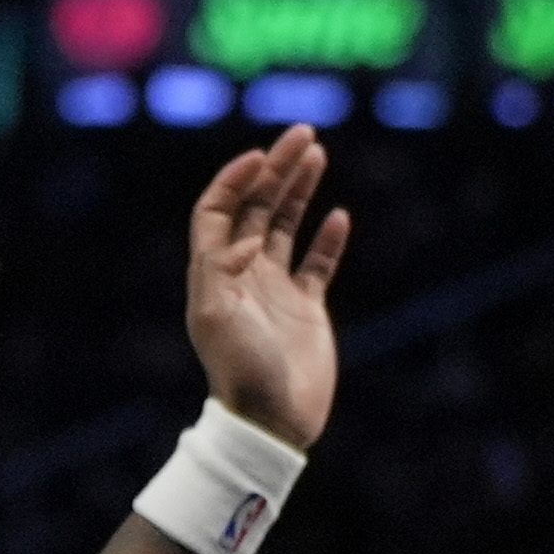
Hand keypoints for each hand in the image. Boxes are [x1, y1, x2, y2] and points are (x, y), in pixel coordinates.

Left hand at [185, 125, 350, 447]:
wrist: (271, 420)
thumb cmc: (239, 370)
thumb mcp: (215, 318)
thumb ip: (222, 270)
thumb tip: (248, 235)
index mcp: (214, 272)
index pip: (218, 211)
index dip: (235, 180)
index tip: (259, 157)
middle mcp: (243, 274)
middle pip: (257, 208)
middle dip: (275, 169)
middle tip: (301, 134)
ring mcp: (275, 289)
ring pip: (287, 226)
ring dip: (299, 190)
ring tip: (316, 153)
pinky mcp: (306, 308)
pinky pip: (317, 264)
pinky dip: (327, 238)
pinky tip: (339, 215)